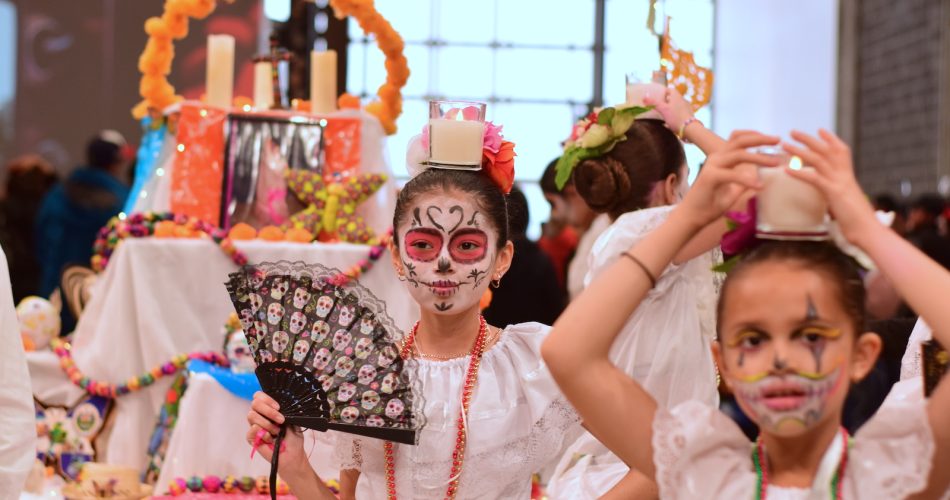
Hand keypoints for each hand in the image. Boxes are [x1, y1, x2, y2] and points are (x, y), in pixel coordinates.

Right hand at [246, 392, 308, 477]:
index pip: (259, 396)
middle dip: (268, 411)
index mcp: (269, 409)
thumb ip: (284, 411)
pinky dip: (263, 434)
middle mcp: (260, 416)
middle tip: (280, 420)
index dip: (266, 399)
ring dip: (267, 424)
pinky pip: (251, 430)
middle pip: (254, 403)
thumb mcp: (293, 421)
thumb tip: (279, 404)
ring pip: (251, 416)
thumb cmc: (293, 439)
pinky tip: (270, 439)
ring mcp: (255, 426)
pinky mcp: (251, 438)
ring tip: (277, 432)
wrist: (292, 455)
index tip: (278, 407)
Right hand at [643, 87, 692, 132]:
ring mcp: (686, 108)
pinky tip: (670, 122)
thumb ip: (653, 103)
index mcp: (677, 96)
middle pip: (673, 98)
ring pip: (676, 106)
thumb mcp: (663, 109)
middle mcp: (682, 100)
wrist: (690, 129)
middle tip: (658, 106)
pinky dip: (674, 116)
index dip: (663, 92)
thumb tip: (644, 96)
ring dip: (670, 109)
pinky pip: (679, 113)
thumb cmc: (676, 117)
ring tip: (663, 114)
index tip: (657, 97)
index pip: (670, 89)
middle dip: (665, 101)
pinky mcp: (688, 116)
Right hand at [676, 131, 780, 226]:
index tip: (773, 140)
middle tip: (778, 140)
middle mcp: (716, 158)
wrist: (692, 218)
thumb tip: (760, 177)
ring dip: (759, 157)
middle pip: (740, 140)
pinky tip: (760, 186)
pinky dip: (748, 179)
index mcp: (721, 159)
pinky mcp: (710, 177)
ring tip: (776, 163)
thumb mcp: (733, 191)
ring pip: (739, 154)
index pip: (738, 139)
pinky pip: (733, 175)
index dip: (755, 135)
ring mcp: (712, 166)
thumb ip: (743, 181)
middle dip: (760, 139)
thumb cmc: (710, 205)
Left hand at [781, 129, 878, 245]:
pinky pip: (814, 179)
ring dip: (799, 150)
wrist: (869, 232)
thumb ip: (837, 195)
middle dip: (809, 139)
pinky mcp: (834, 193)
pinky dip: (800, 173)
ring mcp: (840, 183)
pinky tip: (787, 170)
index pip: (841, 151)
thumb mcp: (846, 203)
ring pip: (818, 160)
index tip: (819, 130)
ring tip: (784, 145)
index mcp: (848, 177)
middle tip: (792, 132)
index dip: (831, 139)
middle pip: (827, 150)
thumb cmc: (858, 222)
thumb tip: (830, 197)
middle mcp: (845, 176)